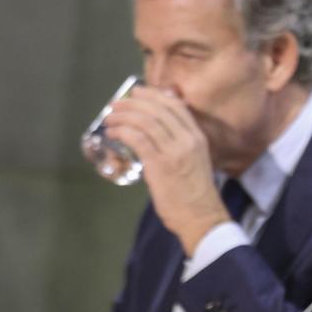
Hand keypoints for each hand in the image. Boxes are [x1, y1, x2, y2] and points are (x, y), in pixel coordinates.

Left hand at [105, 86, 229, 253]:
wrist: (202, 218)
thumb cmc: (195, 195)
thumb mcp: (195, 162)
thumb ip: (179, 147)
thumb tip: (156, 138)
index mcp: (197, 138)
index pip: (175, 106)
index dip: (153, 95)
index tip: (137, 93)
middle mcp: (187, 140)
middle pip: (157, 109)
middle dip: (133, 103)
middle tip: (116, 104)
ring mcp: (174, 151)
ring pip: (145, 121)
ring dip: (123, 116)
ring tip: (110, 118)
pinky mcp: (159, 164)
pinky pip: (137, 139)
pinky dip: (121, 132)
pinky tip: (112, 134)